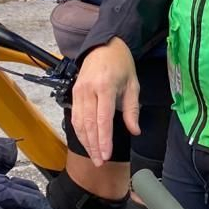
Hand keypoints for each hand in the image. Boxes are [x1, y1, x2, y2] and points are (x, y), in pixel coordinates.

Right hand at [71, 39, 139, 166]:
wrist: (104, 45)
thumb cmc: (121, 64)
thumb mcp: (133, 84)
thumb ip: (132, 109)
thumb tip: (135, 130)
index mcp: (105, 87)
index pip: (103, 119)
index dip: (104, 140)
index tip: (106, 155)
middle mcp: (89, 90)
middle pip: (89, 124)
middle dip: (94, 146)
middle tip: (100, 162)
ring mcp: (79, 91)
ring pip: (79, 123)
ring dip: (86, 142)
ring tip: (94, 156)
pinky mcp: (74, 92)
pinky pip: (75, 117)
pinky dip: (80, 132)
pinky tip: (87, 142)